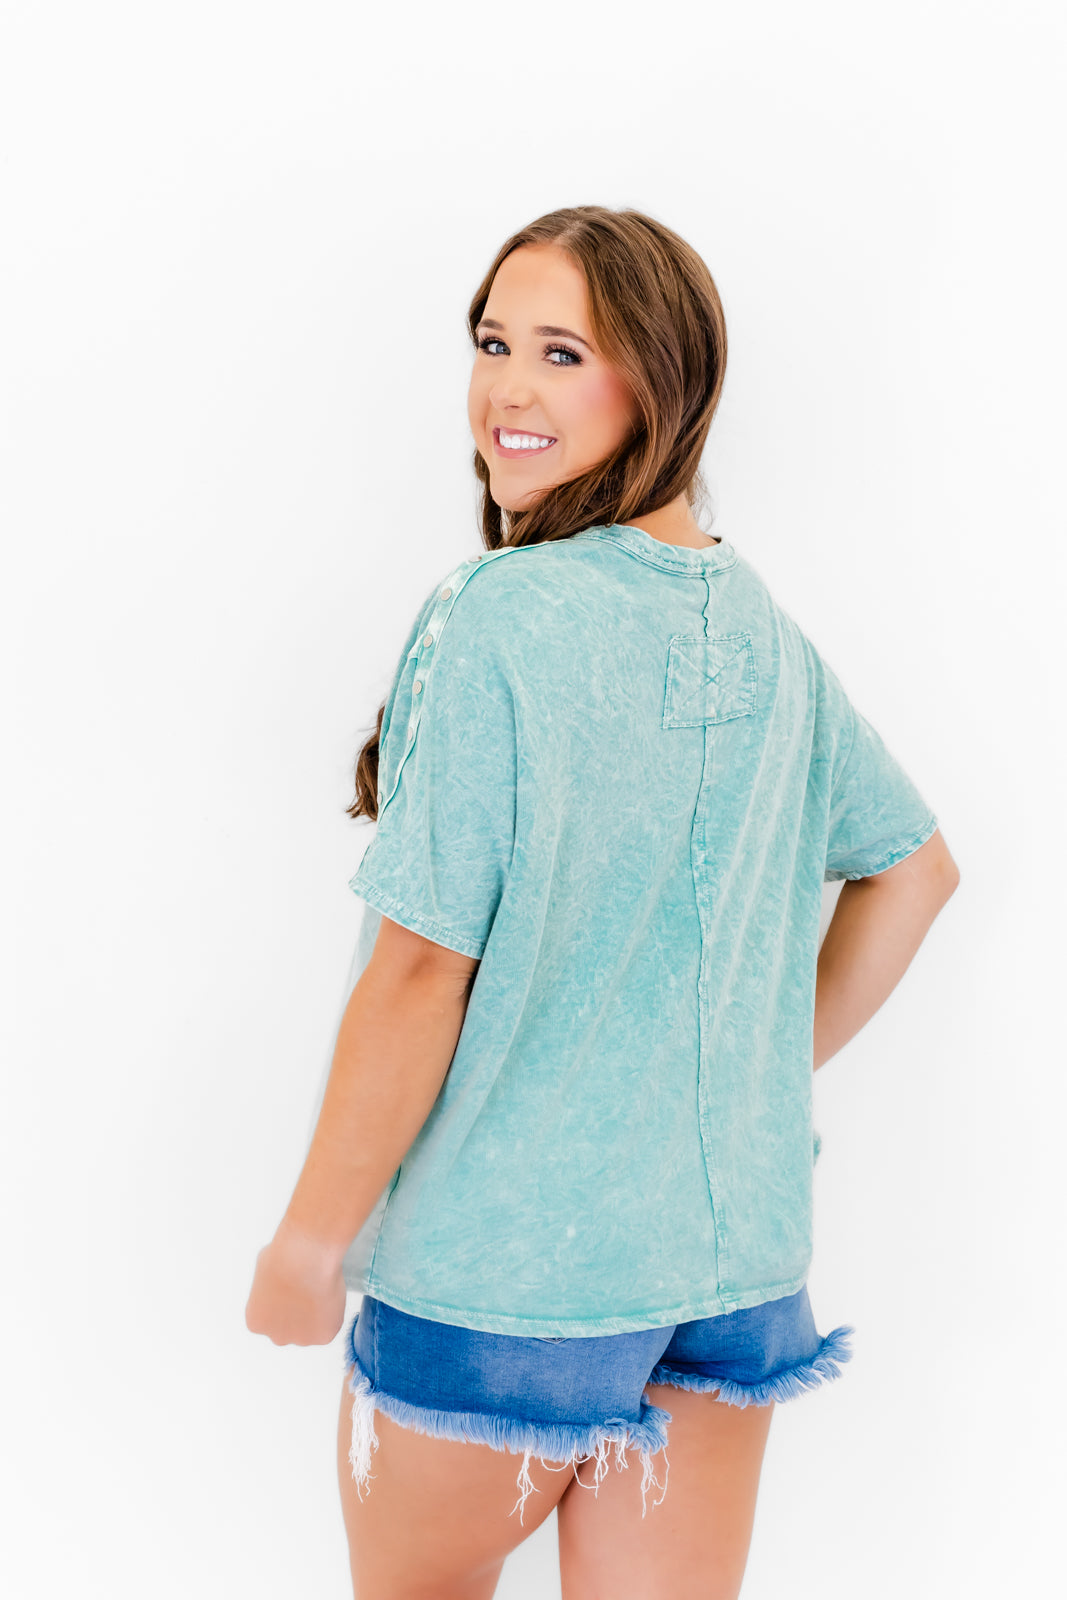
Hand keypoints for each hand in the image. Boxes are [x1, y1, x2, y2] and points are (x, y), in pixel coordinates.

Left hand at [245, 1218, 347, 1345]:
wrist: (307, 1256)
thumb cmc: (284, 1256)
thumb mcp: (263, 1270)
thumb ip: (269, 1288)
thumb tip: (280, 1284)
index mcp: (256, 1321)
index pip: (270, 1320)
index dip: (282, 1302)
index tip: (291, 1289)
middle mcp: (276, 1336)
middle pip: (288, 1330)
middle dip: (297, 1315)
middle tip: (307, 1291)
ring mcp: (301, 1339)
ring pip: (310, 1330)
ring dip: (315, 1315)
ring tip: (319, 1289)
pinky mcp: (324, 1336)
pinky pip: (330, 1326)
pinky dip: (332, 1313)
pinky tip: (329, 1293)